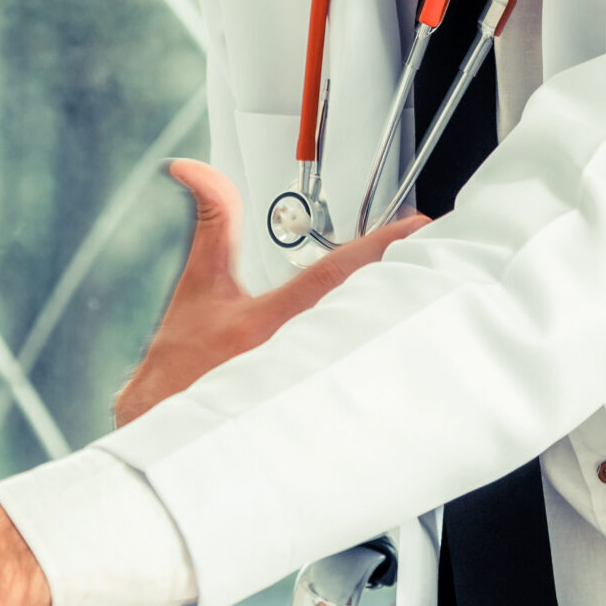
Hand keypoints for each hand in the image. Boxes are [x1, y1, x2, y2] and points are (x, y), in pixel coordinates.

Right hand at [111, 160, 427, 426]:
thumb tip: (195, 170)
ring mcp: (309, 395)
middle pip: (367, 318)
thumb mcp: (198, 287)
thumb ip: (213, 224)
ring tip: (431, 299)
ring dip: (400, 326)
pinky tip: (404, 354)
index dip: (378, 247)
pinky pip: (362, 390)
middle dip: (405, 286)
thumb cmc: (181, 368)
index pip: (333, 275)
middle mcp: (292, 361)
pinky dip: (384, 365)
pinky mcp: (320, 420)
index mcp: (266, 325)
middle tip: (438, 260)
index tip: (416, 227)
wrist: (167, 435)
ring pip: (370, 356)